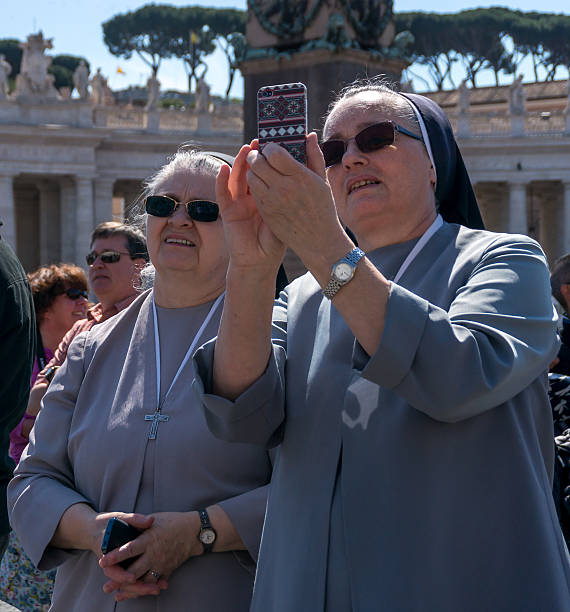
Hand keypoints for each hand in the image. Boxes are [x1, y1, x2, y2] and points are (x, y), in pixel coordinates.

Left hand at [99, 511, 201, 600]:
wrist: (194, 532)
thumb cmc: (174, 521)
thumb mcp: (155, 518)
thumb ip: (139, 524)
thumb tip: (124, 526)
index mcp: (149, 539)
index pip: (129, 549)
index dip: (115, 556)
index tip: (102, 561)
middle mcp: (154, 554)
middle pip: (133, 571)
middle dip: (118, 580)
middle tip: (106, 586)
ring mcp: (161, 564)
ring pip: (143, 581)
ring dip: (130, 589)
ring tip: (118, 595)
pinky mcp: (167, 570)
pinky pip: (155, 583)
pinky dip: (145, 589)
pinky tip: (136, 594)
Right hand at [217, 142, 284, 272]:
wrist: (262, 261)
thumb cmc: (279, 238)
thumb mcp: (291, 210)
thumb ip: (297, 187)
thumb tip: (303, 172)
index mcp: (269, 194)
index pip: (268, 170)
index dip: (270, 156)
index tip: (277, 142)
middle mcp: (252, 195)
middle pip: (252, 170)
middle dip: (256, 155)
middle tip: (261, 141)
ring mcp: (238, 202)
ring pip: (237, 177)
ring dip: (240, 162)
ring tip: (248, 149)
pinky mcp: (228, 211)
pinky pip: (223, 193)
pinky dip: (221, 181)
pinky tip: (224, 169)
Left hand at [246, 132, 348, 269]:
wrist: (318, 241)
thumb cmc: (323, 209)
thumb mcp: (322, 182)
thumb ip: (314, 156)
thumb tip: (309, 135)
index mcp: (299, 177)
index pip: (274, 153)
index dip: (270, 147)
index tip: (273, 148)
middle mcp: (283, 188)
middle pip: (258, 162)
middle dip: (256, 155)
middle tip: (259, 155)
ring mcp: (272, 201)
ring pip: (251, 177)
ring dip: (253, 170)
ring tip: (260, 170)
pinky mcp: (266, 212)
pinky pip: (253, 192)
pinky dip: (255, 185)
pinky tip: (263, 184)